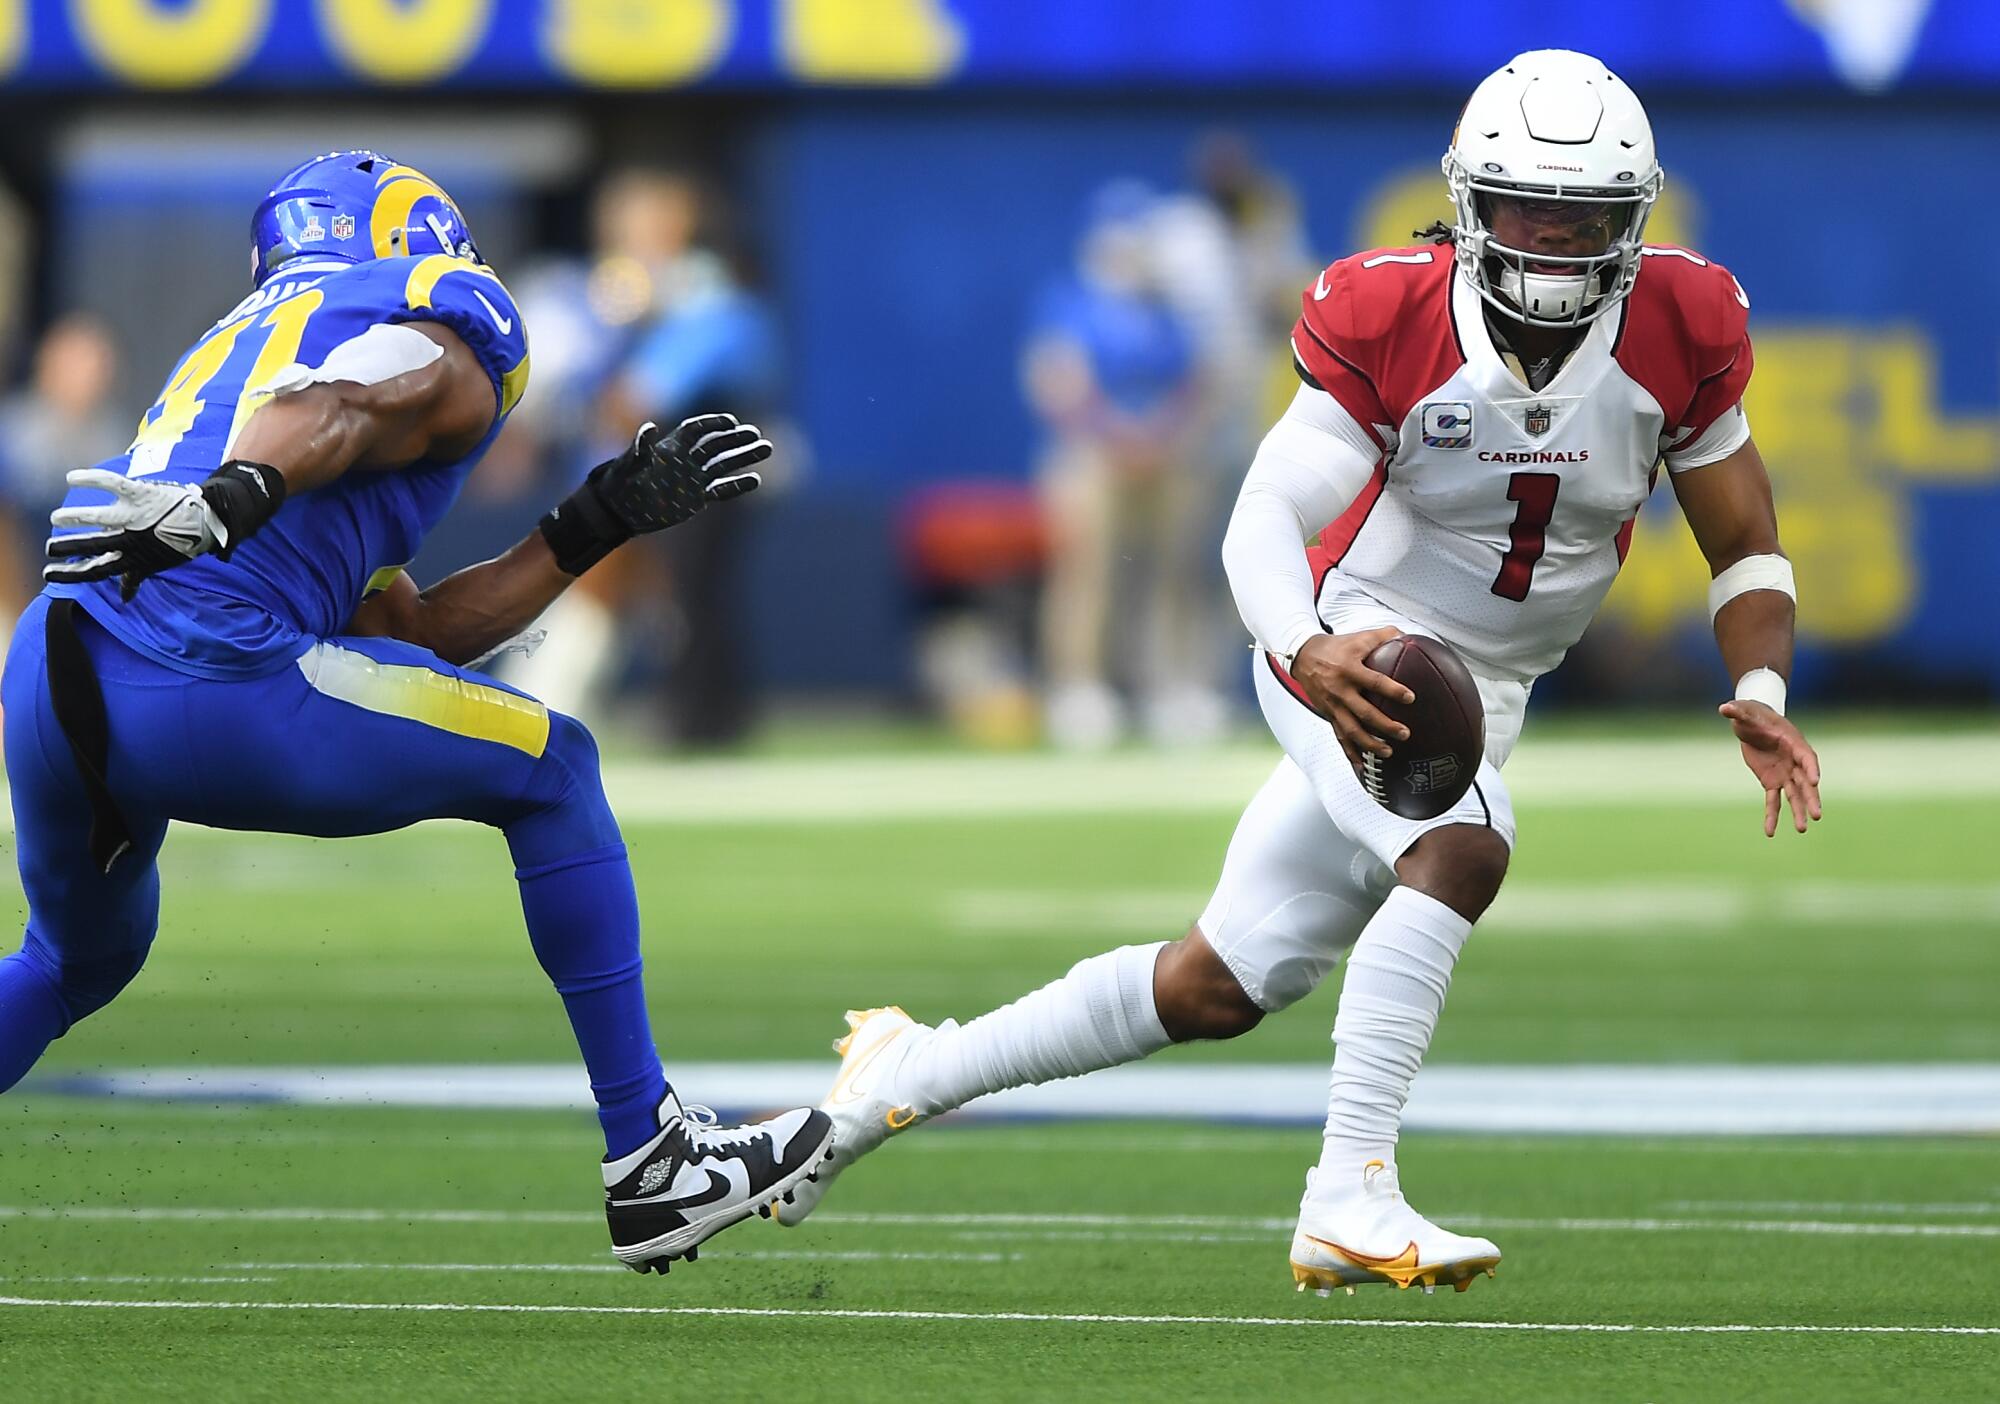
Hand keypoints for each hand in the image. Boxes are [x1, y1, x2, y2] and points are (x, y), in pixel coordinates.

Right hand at [45, 468, 226, 599]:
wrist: (209, 519)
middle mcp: (133, 539)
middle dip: (69, 548)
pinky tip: (71, 478)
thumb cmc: (179, 542)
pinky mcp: (141, 494)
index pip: (97, 569)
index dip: (72, 573)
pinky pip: (113, 484)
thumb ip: (135, 577)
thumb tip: (125, 598)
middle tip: (49, 549)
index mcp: (133, 558)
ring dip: (76, 518)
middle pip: (94, 546)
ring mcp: (136, 516)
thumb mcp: (157, 564)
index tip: (49, 574)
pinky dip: (92, 479)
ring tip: (56, 518)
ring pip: (99, 518)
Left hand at [591, 415, 769, 530]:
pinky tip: (755, 480)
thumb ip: (640, 447)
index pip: (697, 430)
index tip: (731, 422)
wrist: (620, 510)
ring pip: (724, 464)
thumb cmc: (619, 484)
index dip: (714, 424)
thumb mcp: (627, 465)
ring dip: (744, 457)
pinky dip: (737, 485)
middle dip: (736, 439)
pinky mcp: (697, 497)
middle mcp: (686, 459)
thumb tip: (650, 427)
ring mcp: (693, 478)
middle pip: (716, 445)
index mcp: (671, 447)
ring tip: (767, 449)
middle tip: (756, 435)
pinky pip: (722, 489)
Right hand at [1288, 628, 1413, 770]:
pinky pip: (1340, 738)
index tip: (1410, 698)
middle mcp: (1340, 690)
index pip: (1375, 682)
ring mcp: (1333, 706)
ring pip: (1352, 731)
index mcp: (1350, 670)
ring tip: (1389, 752)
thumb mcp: (1358, 637)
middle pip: (1365, 713)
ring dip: (1371, 744)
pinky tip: (1363, 766)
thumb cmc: (1336, 646)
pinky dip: (1351, 753)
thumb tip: (1409, 636)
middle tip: (1404, 733)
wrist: (1302, 656)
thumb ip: (1384, 636)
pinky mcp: (1328, 715)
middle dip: (1385, 726)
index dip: (1393, 690)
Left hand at [1719, 700, 1821, 836]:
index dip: (1811, 768)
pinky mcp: (1772, 781)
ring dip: (1798, 812)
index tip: (1815, 781)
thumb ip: (1737, 711)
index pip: (1807, 757)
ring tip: (1802, 829)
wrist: (1753, 723)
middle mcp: (1794, 761)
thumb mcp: (1744, 711)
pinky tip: (1770, 832)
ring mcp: (1785, 773)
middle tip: (1816, 815)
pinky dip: (1772, 816)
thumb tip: (1723, 707)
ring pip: (1794, 795)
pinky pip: (1773, 801)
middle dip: (1811, 798)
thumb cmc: (1753, 714)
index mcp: (1794, 742)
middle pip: (1805, 782)